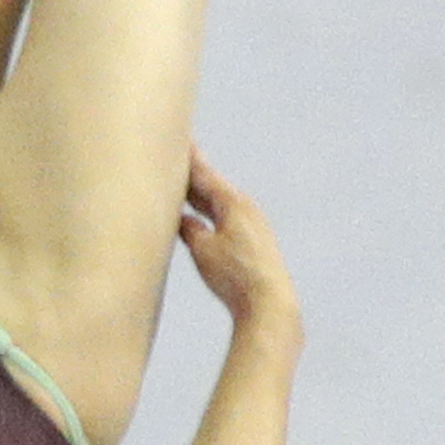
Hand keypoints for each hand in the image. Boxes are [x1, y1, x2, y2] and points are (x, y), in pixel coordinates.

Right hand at [177, 152, 297, 338]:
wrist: (268, 303)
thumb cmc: (235, 276)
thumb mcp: (203, 250)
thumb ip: (191, 229)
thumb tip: (184, 221)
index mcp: (232, 203)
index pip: (204, 174)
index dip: (189, 159)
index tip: (180, 141)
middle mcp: (245, 209)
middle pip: (212, 187)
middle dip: (192, 176)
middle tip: (177, 160)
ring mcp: (252, 226)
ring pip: (219, 205)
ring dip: (200, 198)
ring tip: (185, 189)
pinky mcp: (254, 244)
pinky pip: (226, 221)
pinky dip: (210, 215)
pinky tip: (203, 222)